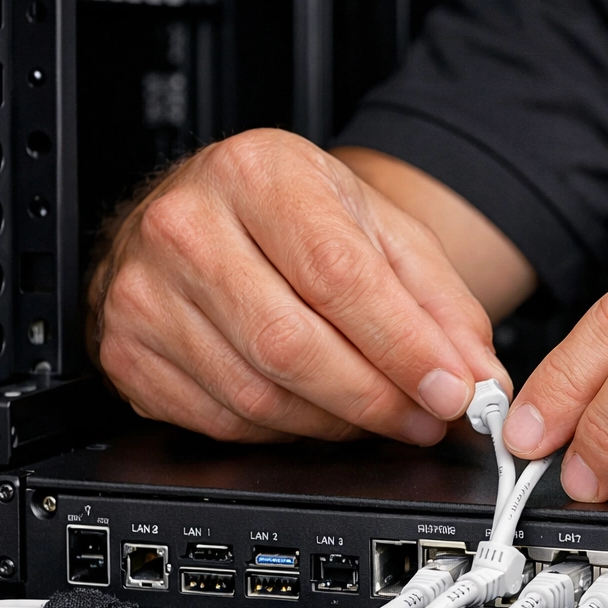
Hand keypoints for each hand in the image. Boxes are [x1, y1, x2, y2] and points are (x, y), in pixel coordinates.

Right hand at [90, 129, 508, 442]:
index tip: (452, 390)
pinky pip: (221, 422)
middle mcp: (185, 226)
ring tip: (381, 414)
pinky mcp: (126, 353)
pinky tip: (317, 412)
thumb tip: (481, 379)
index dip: (402, 346)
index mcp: (257, 174)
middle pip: (291, 345)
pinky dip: (285, 433)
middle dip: (375, 399)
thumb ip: (442, 304)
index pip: (337, 276)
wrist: (214, 215)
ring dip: (336, 424)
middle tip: (426, 418)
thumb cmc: (295, 218)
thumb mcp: (382, 232)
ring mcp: (143, 293)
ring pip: (257, 395)